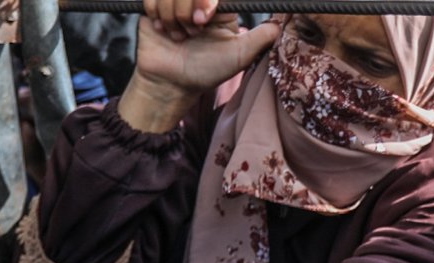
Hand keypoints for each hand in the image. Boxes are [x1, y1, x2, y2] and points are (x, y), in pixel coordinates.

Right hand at [117, 11, 278, 132]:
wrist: (171, 82)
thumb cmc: (207, 71)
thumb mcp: (240, 56)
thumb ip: (262, 38)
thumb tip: (280, 24)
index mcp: (222, 9)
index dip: (208, 1)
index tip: (208, 16)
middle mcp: (199, 4)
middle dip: (194, 7)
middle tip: (195, 30)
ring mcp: (176, 3)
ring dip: (176, 16)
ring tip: (180, 37)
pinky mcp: (154, 6)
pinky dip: (159, 15)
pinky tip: (164, 30)